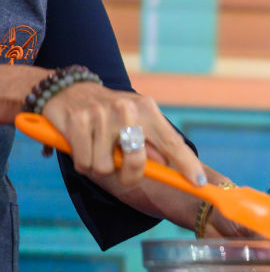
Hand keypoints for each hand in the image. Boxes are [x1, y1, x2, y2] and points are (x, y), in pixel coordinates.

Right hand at [41, 82, 205, 188]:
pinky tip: (82, 145)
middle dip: (130, 175)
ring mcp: (102, 115)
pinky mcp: (78, 122)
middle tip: (123, 170)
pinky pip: (84, 163)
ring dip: (100, 165)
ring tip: (97, 147)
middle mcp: (127, 110)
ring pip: (105, 167)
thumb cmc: (110, 113)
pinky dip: (83, 162)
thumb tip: (166, 166)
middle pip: (137, 162)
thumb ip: (152, 144)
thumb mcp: (136, 121)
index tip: (198, 182)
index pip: (172, 142)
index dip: (186, 164)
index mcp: (148, 110)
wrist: (69, 89)